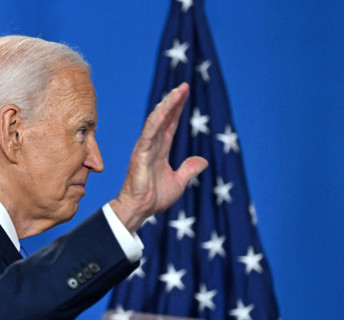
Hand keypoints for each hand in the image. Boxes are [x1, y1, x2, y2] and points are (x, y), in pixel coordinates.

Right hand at [110, 83, 207, 231]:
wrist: (141, 209)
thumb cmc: (154, 198)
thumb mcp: (179, 182)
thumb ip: (189, 169)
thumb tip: (203, 161)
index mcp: (160, 150)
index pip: (171, 124)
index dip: (178, 109)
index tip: (185, 93)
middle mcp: (152, 145)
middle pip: (164, 118)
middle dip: (173, 102)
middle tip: (184, 86)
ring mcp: (145, 148)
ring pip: (156, 122)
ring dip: (166, 107)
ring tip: (177, 93)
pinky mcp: (140, 155)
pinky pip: (148, 136)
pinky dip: (155, 123)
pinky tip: (163, 112)